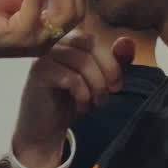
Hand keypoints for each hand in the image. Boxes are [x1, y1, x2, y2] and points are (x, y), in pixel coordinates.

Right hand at [13, 30, 134, 167]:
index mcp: (67, 40)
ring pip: (83, 62)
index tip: (116, 85)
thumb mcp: (99, 80)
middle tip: (110, 93)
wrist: (44, 127)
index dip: (111, 62)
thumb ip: (114, 60)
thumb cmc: (70, 100)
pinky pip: (71, 78)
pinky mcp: (39, 73)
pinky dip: (83, 95)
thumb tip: (128, 41)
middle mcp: (54, 43)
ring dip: (96, 86)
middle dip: (107, 70)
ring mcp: (44, 56)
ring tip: (95, 102)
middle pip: (90, 45)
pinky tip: (81, 106)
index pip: (95, 40)